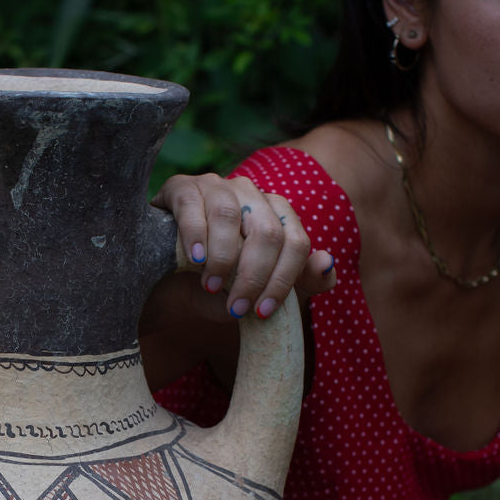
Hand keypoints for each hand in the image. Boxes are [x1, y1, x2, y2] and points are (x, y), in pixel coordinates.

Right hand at [152, 172, 335, 317]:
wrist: (172, 286)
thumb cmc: (223, 287)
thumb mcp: (264, 292)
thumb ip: (303, 282)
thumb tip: (327, 263)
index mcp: (279, 215)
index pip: (296, 243)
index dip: (283, 280)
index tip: (264, 312)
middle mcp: (252, 194)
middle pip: (267, 231)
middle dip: (253, 275)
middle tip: (237, 308)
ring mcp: (216, 186)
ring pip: (229, 215)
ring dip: (222, 258)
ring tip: (210, 287)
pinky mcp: (181, 187)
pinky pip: (192, 207)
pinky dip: (195, 236)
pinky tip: (194, 260)